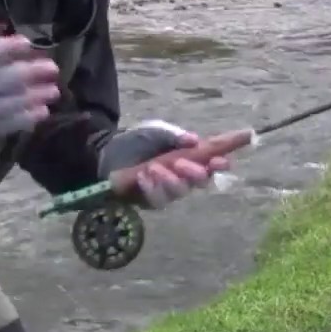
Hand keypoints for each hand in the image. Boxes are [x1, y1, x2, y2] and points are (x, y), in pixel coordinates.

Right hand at [0, 3, 61, 143]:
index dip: (10, 48)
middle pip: (7, 80)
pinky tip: (42, 113)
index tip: (27, 42)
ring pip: (12, 103)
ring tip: (54, 91)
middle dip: (33, 73)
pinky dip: (26, 119)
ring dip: (36, 97)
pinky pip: (7, 124)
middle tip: (53, 68)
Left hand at [97, 119, 231, 209]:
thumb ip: (175, 135)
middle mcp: (184, 176)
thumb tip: (194, 140)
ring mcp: (168, 190)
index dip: (221, 163)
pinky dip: (152, 187)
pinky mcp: (152, 201)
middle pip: (201, 181)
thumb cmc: (138, 141)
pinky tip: (143, 176)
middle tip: (181, 163)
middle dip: (195, 173)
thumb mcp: (157, 131)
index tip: (222, 161)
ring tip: (152, 167)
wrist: (108, 152)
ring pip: (180, 192)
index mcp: (190, 157)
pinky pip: (159, 199)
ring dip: (169, 180)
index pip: (211, 163)